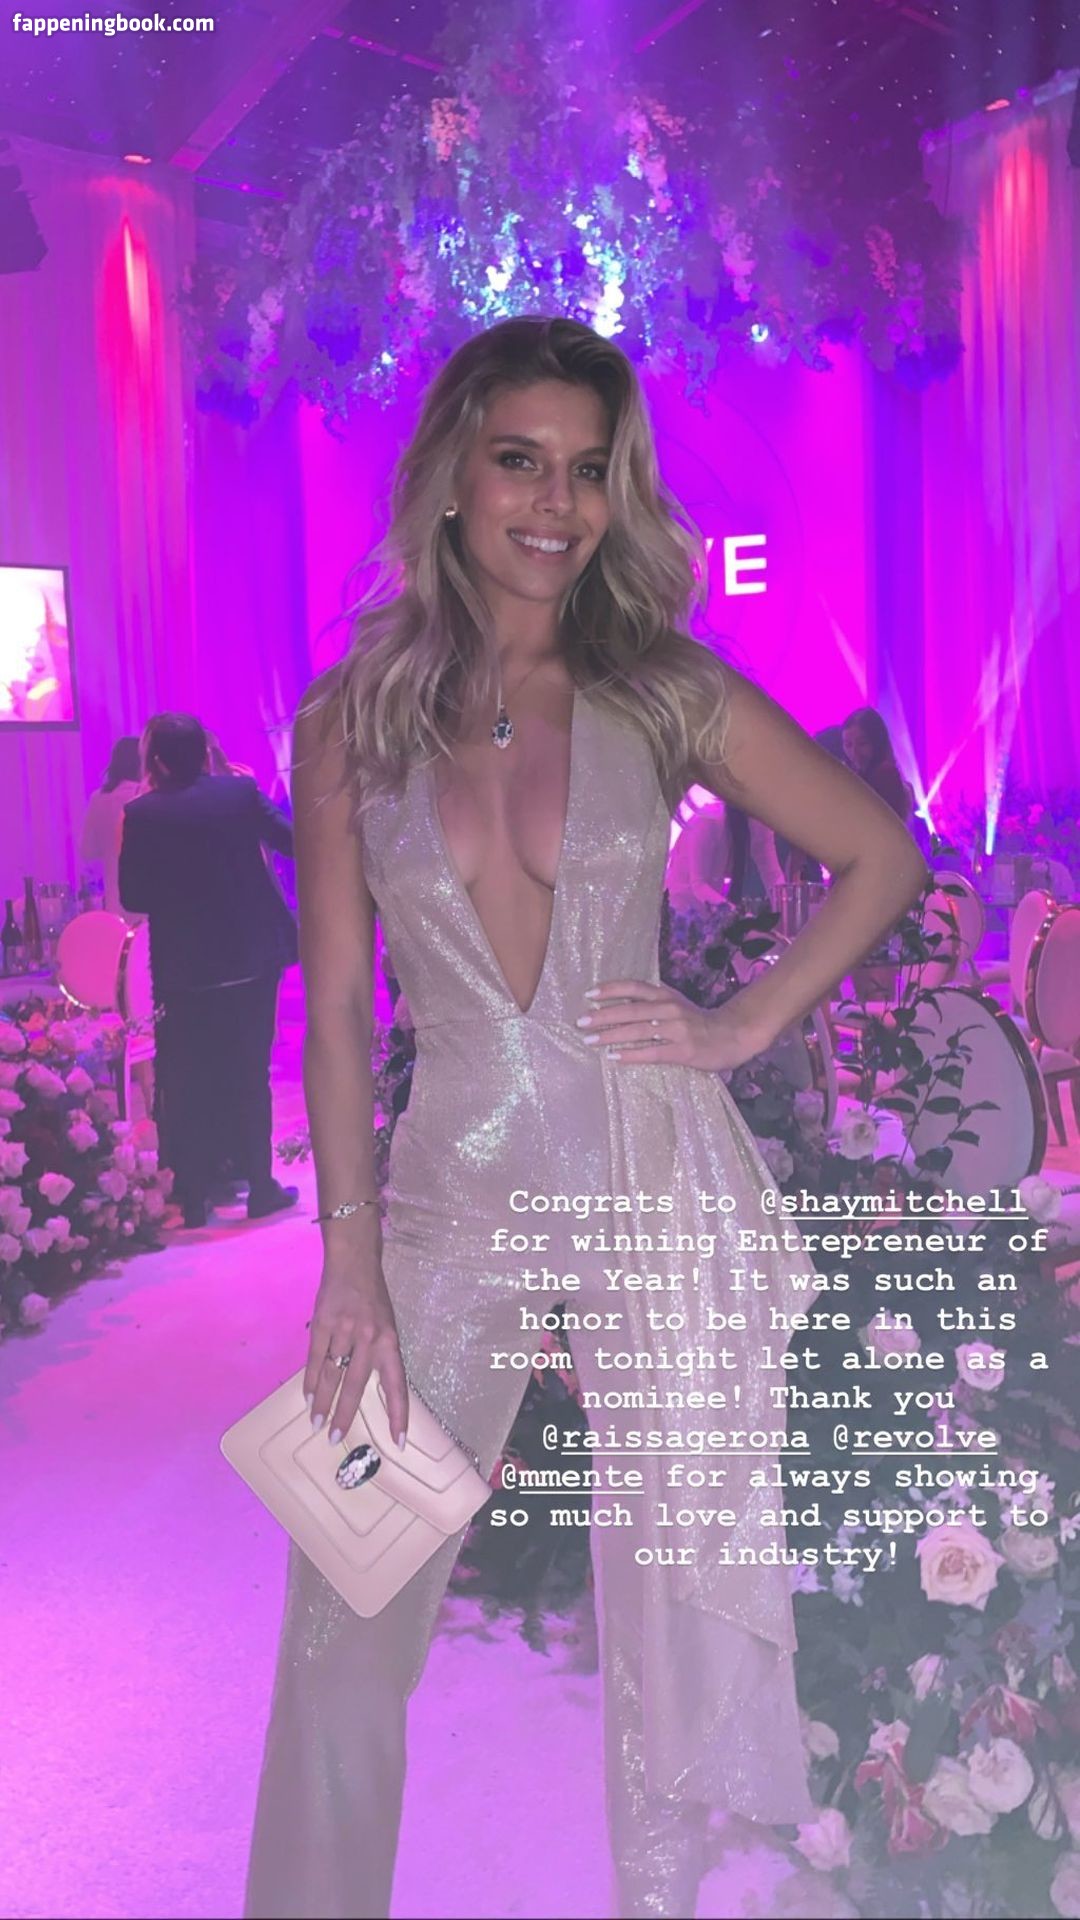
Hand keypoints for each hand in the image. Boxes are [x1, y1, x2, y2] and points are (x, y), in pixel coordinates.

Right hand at [304, 1238, 408, 1450]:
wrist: (354, 1262)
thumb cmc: (373, 1298)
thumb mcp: (386, 1326)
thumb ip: (378, 1355)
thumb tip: (366, 1388)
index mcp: (390, 1342)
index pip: (397, 1385)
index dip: (398, 1415)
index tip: (399, 1442)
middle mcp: (369, 1339)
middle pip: (356, 1385)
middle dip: (345, 1415)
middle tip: (335, 1439)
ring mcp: (344, 1331)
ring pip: (332, 1375)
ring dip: (323, 1403)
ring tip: (317, 1424)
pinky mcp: (323, 1323)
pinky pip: (315, 1359)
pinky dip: (311, 1381)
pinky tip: (308, 1397)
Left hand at [577, 979, 768, 1071]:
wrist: (733, 1034)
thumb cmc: (699, 1022)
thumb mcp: (676, 1004)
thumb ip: (653, 1002)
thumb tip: (619, 1005)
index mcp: (666, 995)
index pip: (634, 987)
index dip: (611, 990)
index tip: (589, 995)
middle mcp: (669, 1009)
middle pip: (630, 1010)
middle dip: (602, 1016)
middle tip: (580, 1022)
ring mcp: (676, 1030)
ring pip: (637, 1031)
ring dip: (611, 1036)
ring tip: (590, 1041)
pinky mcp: (682, 1050)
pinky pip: (651, 1052)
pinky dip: (631, 1055)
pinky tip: (614, 1058)